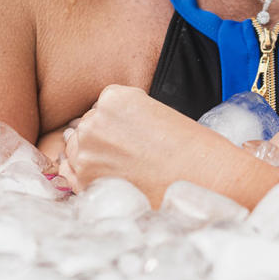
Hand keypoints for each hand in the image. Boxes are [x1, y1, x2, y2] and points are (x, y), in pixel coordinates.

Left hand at [59, 86, 275, 205]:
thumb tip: (104, 140)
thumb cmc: (192, 150)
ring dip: (93, 161)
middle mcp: (95, 120)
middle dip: (102, 144)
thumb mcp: (157, 117)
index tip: (132, 141)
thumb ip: (126, 121)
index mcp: (115, 97)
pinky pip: (71, 176)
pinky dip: (84, 180)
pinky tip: (106, 182)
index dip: (115, 128)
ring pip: (76, 152)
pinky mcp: (87, 181)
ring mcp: (87, 152)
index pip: (101, 110)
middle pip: (86, 130)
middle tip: (130, 160)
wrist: (207, 181)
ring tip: (124, 172)